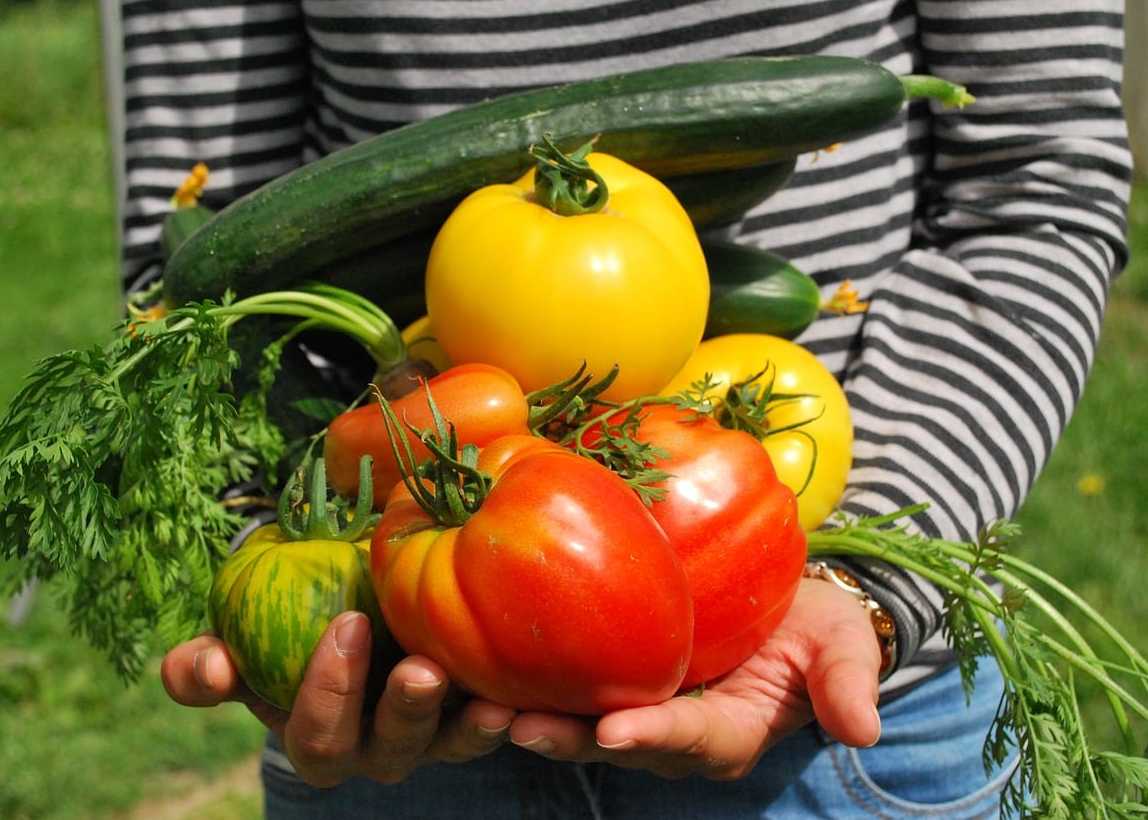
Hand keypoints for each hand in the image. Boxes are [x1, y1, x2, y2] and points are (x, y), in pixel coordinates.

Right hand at [161, 611, 515, 786]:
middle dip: (404, 712)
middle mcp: (375, 748)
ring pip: (449, 744)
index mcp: (317, 736)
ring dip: (466, 725)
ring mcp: (430, 737)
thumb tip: (206, 667)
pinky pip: (494, 722)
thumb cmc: (286, 626)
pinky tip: (522, 689)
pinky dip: (511, 711)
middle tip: (419, 668)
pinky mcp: (475, 715)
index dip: (327, 691)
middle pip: (388, 749)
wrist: (350, 610)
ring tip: (489, 699)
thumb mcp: (241, 642)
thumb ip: (208, 664)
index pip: (316, 736)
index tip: (346, 624)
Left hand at [507, 577, 883, 779]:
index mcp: (730, 732)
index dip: (655, 736)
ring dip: (535, 718)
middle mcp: (675, 733)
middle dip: (571, 739)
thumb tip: (864, 729)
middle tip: (520, 727)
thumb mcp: (842, 645)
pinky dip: (530, 680)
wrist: (784, 603)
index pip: (691, 738)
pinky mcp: (611, 677)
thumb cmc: (815, 624)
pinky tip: (485, 662)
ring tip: (483, 707)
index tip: (617, 730)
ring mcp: (639, 707)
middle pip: (618, 743)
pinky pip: (569, 685)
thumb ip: (846, 682)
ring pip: (581, 723)